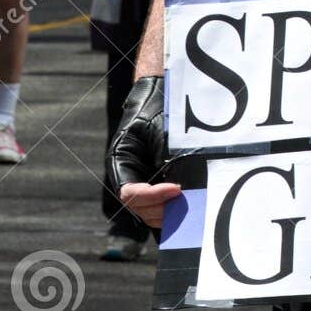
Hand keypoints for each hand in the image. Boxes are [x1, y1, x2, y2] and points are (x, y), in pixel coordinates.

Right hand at [107, 75, 179, 230]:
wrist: (159, 97)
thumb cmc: (157, 111)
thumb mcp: (161, 132)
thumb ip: (167, 159)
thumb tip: (180, 188)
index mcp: (120, 163)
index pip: (130, 193)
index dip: (153, 196)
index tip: (177, 188)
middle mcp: (128, 177)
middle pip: (139, 208)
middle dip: (162, 208)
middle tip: (186, 200)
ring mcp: (141, 182)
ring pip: (149, 211)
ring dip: (168, 213)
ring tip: (190, 205)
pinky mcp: (155, 185)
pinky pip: (159, 206)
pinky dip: (172, 210)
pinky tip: (189, 208)